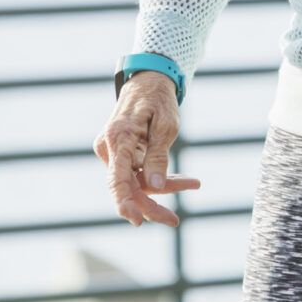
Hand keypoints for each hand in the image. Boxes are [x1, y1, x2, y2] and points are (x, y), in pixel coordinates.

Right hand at [93, 71, 201, 226]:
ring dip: (162, 187)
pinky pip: (137, 172)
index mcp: (118, 138)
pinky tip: (182, 179)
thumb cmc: (158, 99)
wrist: (149, 80)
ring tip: (192, 183)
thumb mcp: (166, 125)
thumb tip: (156, 188)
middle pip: (127, 187)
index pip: (116, 180)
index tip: (138, 221)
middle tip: (174, 220)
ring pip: (134, 181)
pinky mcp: (120, 153)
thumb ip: (158, 156)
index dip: (125, 203)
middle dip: (151, 204)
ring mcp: (113, 151)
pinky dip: (157, 176)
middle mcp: (109, 147)